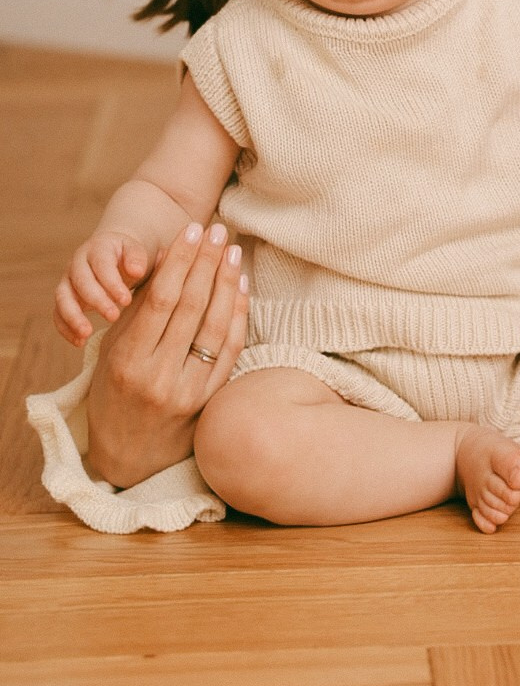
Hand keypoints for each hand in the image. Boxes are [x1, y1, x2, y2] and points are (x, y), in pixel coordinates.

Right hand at [54, 233, 151, 345]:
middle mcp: (77, 263)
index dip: (112, 283)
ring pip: (63, 298)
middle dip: (96, 300)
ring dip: (73, 317)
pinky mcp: (64, 298)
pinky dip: (65, 328)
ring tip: (87, 333)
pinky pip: (58, 313)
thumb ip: (137, 258)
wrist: (113, 254)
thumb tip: (137, 270)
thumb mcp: (136, 250)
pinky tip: (79, 342)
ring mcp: (68, 280)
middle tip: (114, 316)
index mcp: (97, 248)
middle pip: (81, 281)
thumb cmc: (128, 255)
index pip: (102, 265)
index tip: (126, 300)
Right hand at [85, 221, 248, 488]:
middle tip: (216, 229)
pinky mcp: (209, 400)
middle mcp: (158, 377)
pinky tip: (241, 286)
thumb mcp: (113, 350)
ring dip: (226, 283)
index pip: (160, 300)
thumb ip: (139, 309)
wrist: (128, 456)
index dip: (180, 261)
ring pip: (215, 326)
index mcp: (128, 361)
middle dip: (206, 262)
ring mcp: (187, 391)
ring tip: (231, 250)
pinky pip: (229, 350)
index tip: (190, 229)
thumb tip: (168, 257)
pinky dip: (237, 315)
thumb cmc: (113, 392)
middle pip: (191, 307)